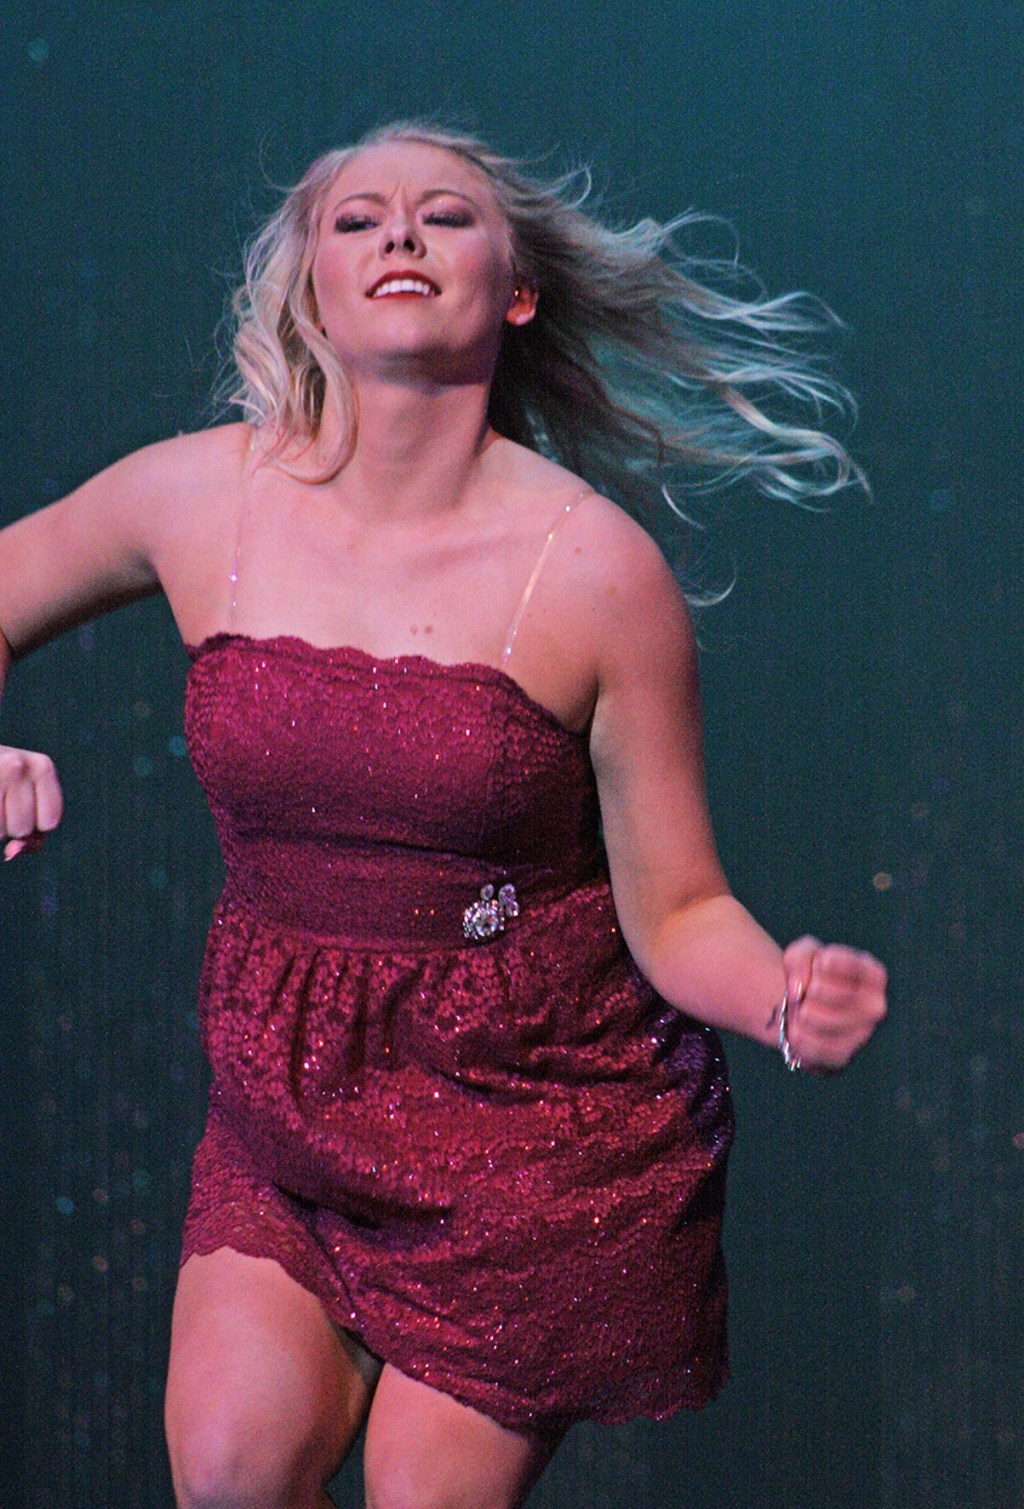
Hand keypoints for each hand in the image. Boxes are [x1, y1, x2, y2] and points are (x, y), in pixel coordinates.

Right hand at [0, 745, 62, 859]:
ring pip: (1, 832)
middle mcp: (18, 765)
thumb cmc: (5, 784)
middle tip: (2, 799)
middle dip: (11, 825)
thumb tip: (11, 852)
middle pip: (23, 829)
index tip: (26, 805)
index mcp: (43, 767)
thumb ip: (33, 836)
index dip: (37, 824)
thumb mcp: (28, 801)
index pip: (50, 822)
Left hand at [781, 935, 886, 1071]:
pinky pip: (813, 1046)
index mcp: (873, 976)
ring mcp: (862, 1034)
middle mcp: (875, 1006)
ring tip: (803, 1010)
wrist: (800, 1009)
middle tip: (809, 992)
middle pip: (834, 993)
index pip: (853, 965)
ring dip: (801, 1013)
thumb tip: (799, 988)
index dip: (828, 963)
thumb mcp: (804, 954)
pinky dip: (798, 1036)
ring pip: (820, 1019)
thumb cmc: (809, 976)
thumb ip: (801, 958)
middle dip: (811, 989)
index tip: (819, 964)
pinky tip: (798, 1029)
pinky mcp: (843, 1056)